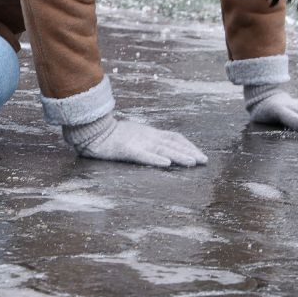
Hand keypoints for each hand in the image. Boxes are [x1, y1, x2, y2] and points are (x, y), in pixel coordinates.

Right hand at [62, 113, 207, 167]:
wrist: (92, 132)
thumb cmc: (112, 135)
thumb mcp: (135, 135)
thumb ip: (147, 140)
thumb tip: (163, 149)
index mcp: (149, 133)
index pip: (174, 137)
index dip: (189, 145)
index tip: (200, 155)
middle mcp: (147, 136)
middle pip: (173, 144)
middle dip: (190, 152)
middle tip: (204, 161)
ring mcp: (138, 143)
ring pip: (162, 150)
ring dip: (178, 156)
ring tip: (192, 163)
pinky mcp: (126, 150)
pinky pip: (143, 155)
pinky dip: (156, 159)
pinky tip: (166, 164)